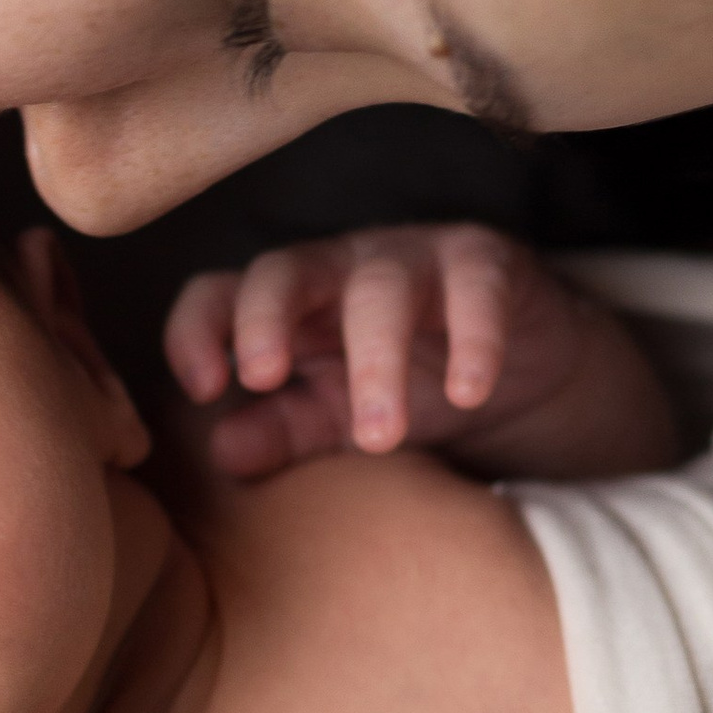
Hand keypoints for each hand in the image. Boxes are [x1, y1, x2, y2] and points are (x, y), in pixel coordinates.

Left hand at [164, 225, 665, 482]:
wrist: (518, 366)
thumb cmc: (407, 384)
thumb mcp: (335, 416)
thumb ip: (282, 431)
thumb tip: (223, 454)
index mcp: (285, 304)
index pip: (216, 293)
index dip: (194, 330)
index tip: (202, 389)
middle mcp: (337, 269)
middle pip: (283, 270)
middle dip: (264, 319)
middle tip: (261, 378)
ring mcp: (412, 259)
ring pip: (380, 289)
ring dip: (375, 360)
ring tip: (381, 437)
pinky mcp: (486, 265)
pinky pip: (476, 290)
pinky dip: (473, 340)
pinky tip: (469, 393)